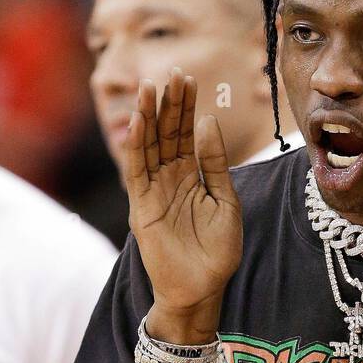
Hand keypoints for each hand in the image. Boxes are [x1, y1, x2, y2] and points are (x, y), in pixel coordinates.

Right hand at [123, 68, 242, 326]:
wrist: (201, 289)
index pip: (186, 133)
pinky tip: (139, 122)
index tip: (189, 79)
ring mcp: (154, 191)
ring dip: (150, 117)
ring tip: (152, 88)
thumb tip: (208, 121)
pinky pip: (137, 171)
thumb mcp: (225, 202)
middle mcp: (170, 179)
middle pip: (167, 134)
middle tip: (174, 73)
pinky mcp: (141, 206)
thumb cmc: (217, 252)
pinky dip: (136, 146)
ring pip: (149, 146)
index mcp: (192, 176)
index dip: (186, 107)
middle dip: (170, 104)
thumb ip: (215, 164)